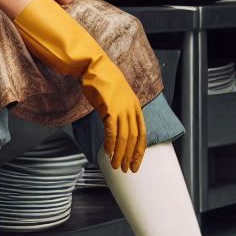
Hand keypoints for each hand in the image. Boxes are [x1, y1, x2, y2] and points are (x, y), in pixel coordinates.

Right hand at [81, 54, 146, 172]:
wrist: (93, 67)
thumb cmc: (102, 81)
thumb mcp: (117, 97)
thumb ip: (120, 111)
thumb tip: (117, 128)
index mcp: (135, 107)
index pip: (142, 133)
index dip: (139, 151)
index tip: (136, 163)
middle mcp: (131, 109)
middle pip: (134, 138)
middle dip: (131, 156)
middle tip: (127, 169)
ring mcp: (121, 109)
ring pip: (124, 138)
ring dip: (120, 154)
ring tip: (116, 165)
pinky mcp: (110, 109)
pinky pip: (112, 131)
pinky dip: (110, 144)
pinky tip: (107, 152)